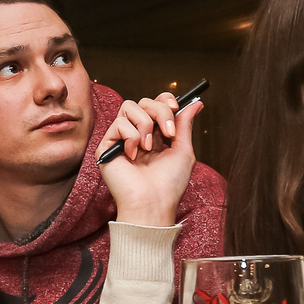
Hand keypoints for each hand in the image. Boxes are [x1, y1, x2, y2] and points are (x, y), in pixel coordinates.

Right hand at [99, 93, 200, 228]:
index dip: (164, 100)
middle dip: (159, 111)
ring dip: (145, 124)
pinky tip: (133, 156)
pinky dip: (131, 137)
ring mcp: (121, 139)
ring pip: (129, 106)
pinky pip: (119, 124)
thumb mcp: (183, 150)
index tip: (176, 107)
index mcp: (154, 135)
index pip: (155, 104)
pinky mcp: (107, 146)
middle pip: (143, 101)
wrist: (153, 203)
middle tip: (168, 133)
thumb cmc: (169, 184)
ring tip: (149, 148)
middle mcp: (136, 134)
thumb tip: (196, 103)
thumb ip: (185, 124)